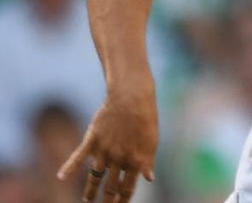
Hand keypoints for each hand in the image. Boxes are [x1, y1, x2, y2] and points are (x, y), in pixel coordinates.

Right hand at [57, 88, 158, 202]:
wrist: (132, 97)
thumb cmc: (145, 118)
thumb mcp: (152, 141)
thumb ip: (147, 161)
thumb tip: (149, 179)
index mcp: (135, 160)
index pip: (128, 188)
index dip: (123, 200)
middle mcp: (119, 159)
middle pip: (111, 187)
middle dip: (107, 201)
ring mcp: (104, 150)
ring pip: (95, 177)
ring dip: (90, 191)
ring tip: (88, 201)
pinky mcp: (92, 140)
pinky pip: (78, 157)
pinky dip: (69, 167)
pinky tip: (61, 178)